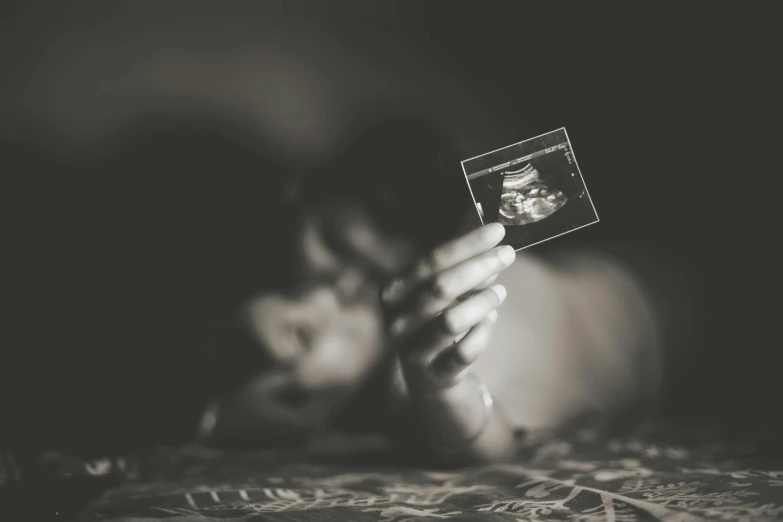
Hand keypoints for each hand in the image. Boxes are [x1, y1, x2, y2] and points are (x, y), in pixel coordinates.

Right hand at [380, 222, 514, 393]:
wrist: (426, 375)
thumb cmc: (434, 320)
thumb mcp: (440, 293)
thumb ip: (462, 272)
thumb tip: (494, 252)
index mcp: (392, 293)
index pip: (429, 262)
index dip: (466, 245)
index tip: (496, 231)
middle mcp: (397, 321)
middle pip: (440, 287)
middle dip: (479, 267)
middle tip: (508, 254)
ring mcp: (413, 350)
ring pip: (452, 320)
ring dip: (482, 301)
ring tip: (500, 292)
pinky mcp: (435, 374)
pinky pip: (466, 351)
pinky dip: (483, 331)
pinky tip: (491, 320)